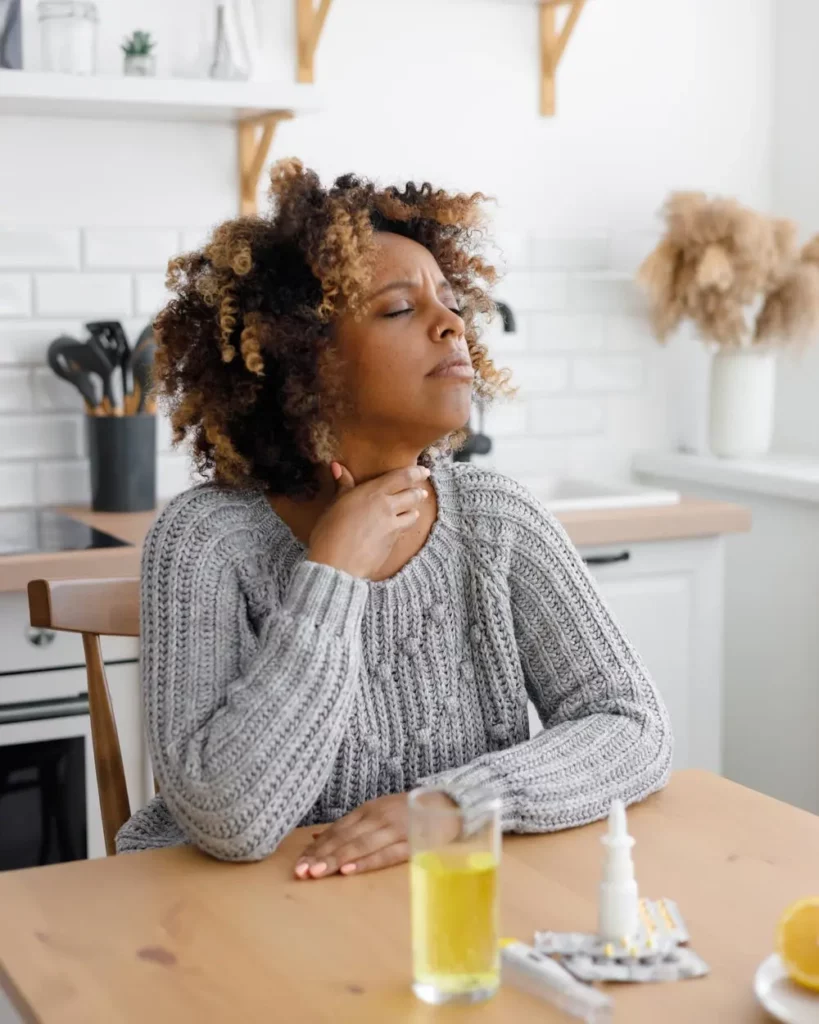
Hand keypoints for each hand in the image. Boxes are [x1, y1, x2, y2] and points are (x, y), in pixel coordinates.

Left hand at [293, 792, 454, 878]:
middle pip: (344, 838)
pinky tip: (351, 870)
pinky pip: (386, 854)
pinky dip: (367, 862)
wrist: (448, 804)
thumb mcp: (377, 813)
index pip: (336, 830)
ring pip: (360, 846)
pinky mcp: (411, 843)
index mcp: (368, 811)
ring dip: (337, 859)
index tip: (298, 865)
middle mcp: (377, 818)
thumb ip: (348, 827)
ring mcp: (394, 830)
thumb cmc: (408, 812)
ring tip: (318, 873)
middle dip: (321, 856)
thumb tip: (314, 839)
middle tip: (301, 872)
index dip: (317, 848)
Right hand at [307, 463, 430, 579]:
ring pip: (413, 515)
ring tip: (413, 511)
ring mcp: (393, 527)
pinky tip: (398, 528)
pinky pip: (403, 531)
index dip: (416, 473)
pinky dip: (404, 527)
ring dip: (414, 511)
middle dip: (418, 492)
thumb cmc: (330, 531)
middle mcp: (388, 507)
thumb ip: (342, 485)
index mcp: (374, 493)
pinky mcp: (393, 544)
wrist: (337, 564)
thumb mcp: (335, 504)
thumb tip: (337, 466)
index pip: (403, 477)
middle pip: (413, 496)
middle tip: (421, 491)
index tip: (424, 471)